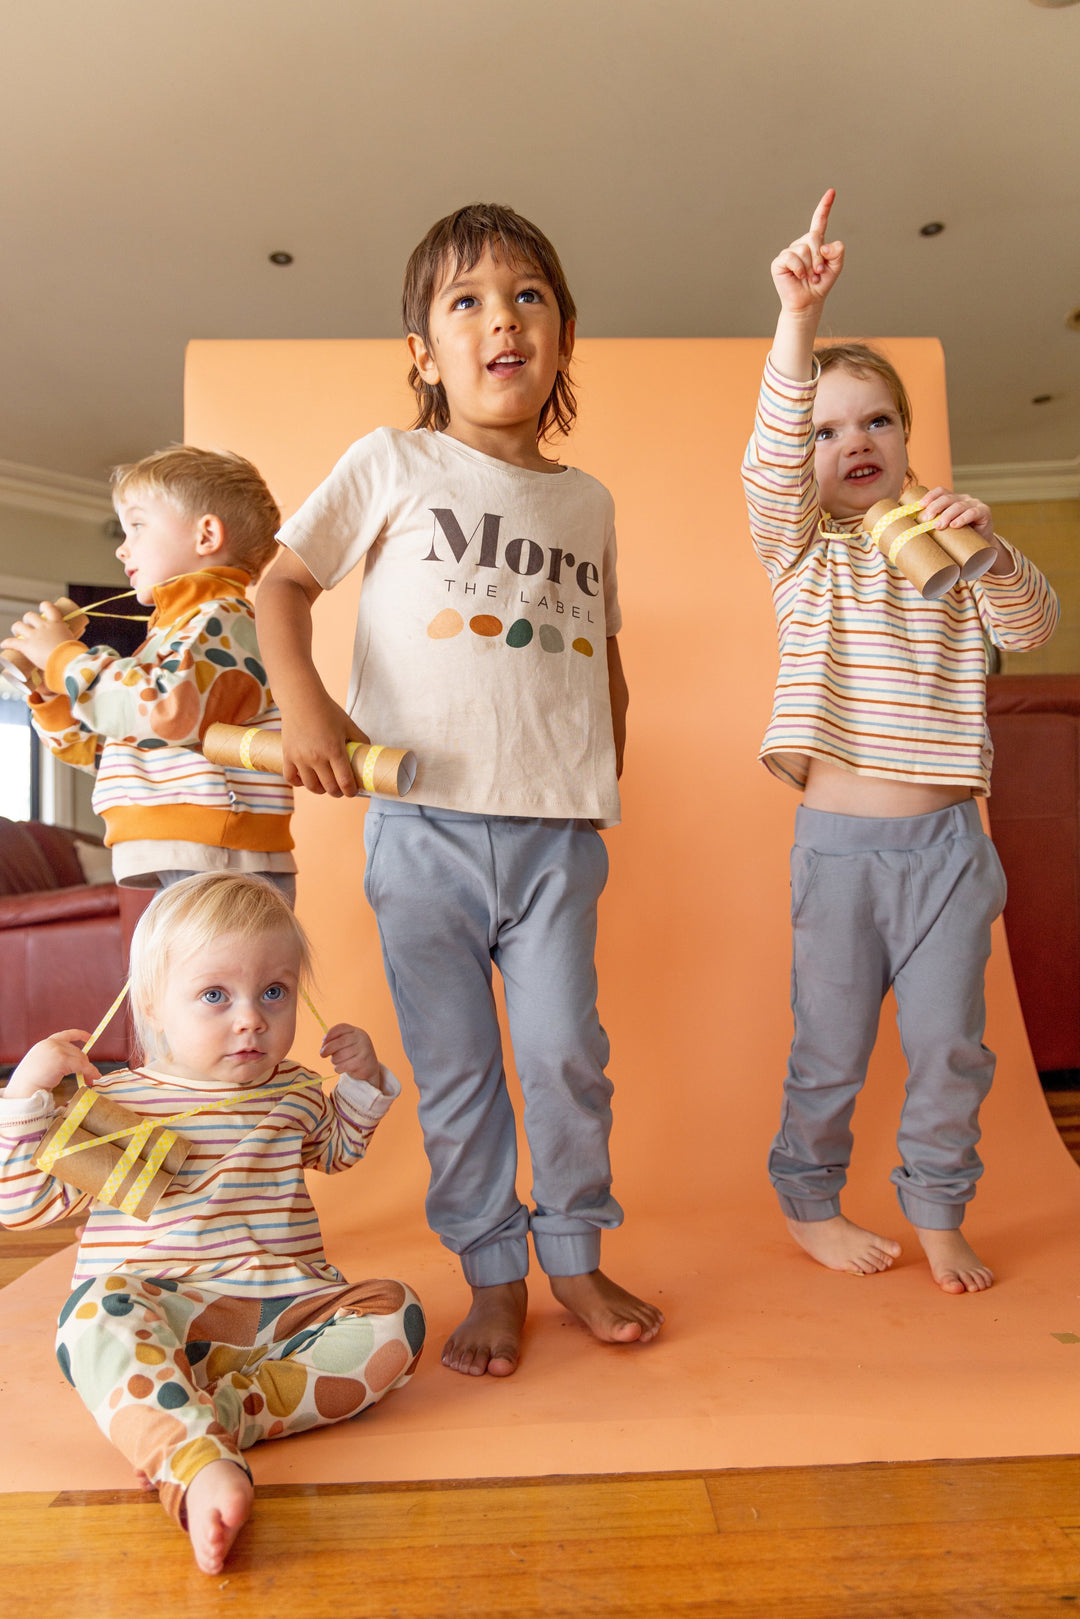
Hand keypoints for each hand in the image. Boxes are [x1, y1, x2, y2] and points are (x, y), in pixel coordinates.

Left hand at [0, 601, 77, 672]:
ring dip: (16, 628)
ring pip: (18, 625)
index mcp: (57, 624)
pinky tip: (3, 645)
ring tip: (17, 633)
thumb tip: (75, 660)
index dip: (44, 606)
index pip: (49, 607)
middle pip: (30, 616)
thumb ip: (71, 649)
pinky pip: (12, 642)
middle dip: (27, 620)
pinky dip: (7, 643)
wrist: (67, 661)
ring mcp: (34, 636)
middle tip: (29, 627)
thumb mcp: (75, 646)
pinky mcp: (26, 646)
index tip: (42, 609)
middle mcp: (44, 627)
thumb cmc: (75, 655)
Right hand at [5, 1030, 99, 1100]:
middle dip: (84, 1063)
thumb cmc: (31, 1082)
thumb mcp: (42, 1064)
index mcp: (45, 1044)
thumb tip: (78, 1065)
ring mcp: (56, 1050)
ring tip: (89, 1079)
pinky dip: (90, 1071)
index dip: (79, 1035)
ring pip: (80, 1058)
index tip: (90, 1037)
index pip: (65, 1035)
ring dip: (87, 1069)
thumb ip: (56, 1059)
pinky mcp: (62, 1060)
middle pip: (76, 1051)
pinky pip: (82, 1065)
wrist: (23, 1089)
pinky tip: (93, 1077)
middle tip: (89, 1076)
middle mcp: (51, 1044)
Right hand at [280, 692, 368, 797]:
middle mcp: (317, 757)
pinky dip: (299, 783)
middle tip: (341, 790)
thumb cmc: (327, 711)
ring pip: (311, 787)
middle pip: (329, 788)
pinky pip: (291, 779)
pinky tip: (307, 779)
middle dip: (338, 793)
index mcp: (335, 750)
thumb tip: (367, 753)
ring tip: (325, 786)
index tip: (353, 791)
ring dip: (321, 790)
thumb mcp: (349, 725)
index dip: (351, 791)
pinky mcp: (287, 756)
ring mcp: (300, 758)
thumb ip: (360, 740)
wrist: (301, 699)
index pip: (345, 782)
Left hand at [320, 1023, 380, 1087]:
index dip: (330, 1034)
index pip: (341, 1028)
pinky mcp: (362, 1062)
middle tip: (322, 1054)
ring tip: (336, 1062)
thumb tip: (323, 1046)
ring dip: (334, 1060)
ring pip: (340, 1055)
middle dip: (327, 1048)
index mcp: (356, 1031)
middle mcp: (362, 1038)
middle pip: (340, 1042)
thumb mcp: (347, 1044)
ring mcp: (364, 1050)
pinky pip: (343, 1065)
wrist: (369, 1067)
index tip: (323, 1042)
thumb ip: (336, 1041)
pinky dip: (338, 1068)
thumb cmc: (353, 1054)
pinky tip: (340, 1068)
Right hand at [771, 189, 844, 316]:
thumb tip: (824, 247)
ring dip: (810, 266)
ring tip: (809, 277)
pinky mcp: (779, 262)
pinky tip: (799, 276)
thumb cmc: (820, 285)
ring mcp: (789, 252)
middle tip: (819, 272)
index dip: (825, 206)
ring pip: (803, 249)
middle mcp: (801, 244)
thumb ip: (838, 252)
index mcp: (815, 243)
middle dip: (819, 257)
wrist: (808, 302)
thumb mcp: (836, 267)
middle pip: (813, 237)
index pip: (819, 221)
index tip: (831, 192)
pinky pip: (791, 257)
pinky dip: (799, 269)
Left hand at [918, 487, 994, 543]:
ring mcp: (975, 504)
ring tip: (938, 526)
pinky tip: (954, 525)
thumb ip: (934, 523)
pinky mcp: (984, 512)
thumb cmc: (960, 537)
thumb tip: (911, 528)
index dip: (930, 496)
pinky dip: (962, 518)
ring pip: (958, 506)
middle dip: (935, 507)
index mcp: (953, 499)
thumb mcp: (946, 528)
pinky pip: (972, 513)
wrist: (980, 546)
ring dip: (946, 515)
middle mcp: (964, 498)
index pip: (940, 491)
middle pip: (947, 498)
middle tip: (926, 519)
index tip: (919, 506)